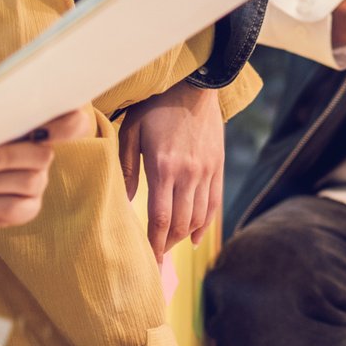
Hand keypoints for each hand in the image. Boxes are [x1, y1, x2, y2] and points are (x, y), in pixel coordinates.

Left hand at [0, 108, 89, 232]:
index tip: (38, 133)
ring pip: (27, 182)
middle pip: (43, 156)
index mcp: (34, 125)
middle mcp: (43, 153)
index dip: (67, 126)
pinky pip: (12, 208)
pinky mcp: (28, 209)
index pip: (74, 122)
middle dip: (8, 157)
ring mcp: (38, 181)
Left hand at [119, 82, 222, 257]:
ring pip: (198, 218)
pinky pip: (214, 204)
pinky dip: (205, 225)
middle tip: (156, 256)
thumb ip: (127, 169)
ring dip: (184, 237)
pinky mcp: (218, 167)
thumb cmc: (156, 106)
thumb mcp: (131, 132)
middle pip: (181, 224)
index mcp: (164, 167)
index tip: (147, 259)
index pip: (160, 218)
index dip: (154, 243)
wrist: (195, 85)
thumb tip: (126, 202)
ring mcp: (207, 172)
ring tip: (170, 245)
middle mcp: (189, 174)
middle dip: (167, 245)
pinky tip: (194, 237)